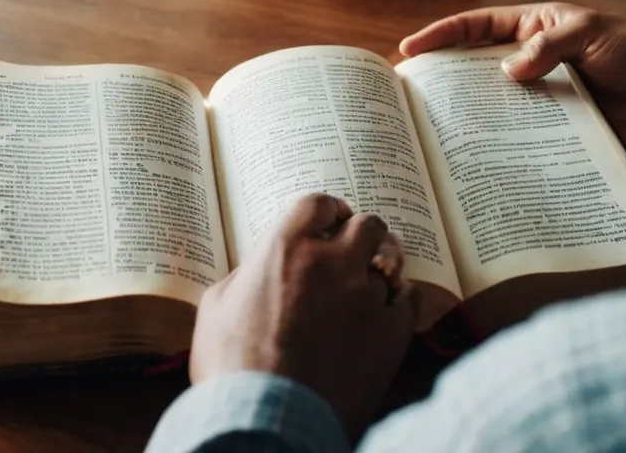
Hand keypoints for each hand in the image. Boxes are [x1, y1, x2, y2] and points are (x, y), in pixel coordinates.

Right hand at [189, 194, 416, 435]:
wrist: (269, 422)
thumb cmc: (232, 369)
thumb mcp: (216, 310)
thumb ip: (244, 276)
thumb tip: (260, 270)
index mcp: (286, 248)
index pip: (318, 203)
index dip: (328, 210)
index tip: (331, 219)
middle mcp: (332, 262)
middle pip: (367, 224)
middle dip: (361, 233)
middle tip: (355, 248)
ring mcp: (366, 295)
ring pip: (390, 260)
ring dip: (380, 267)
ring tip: (373, 278)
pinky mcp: (391, 331)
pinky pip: (409, 298)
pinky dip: (399, 299)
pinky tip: (389, 308)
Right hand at [400, 3, 625, 148]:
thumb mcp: (592, 33)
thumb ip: (550, 47)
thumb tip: (508, 73)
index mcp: (532, 29)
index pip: (476, 27)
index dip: (441, 36)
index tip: (410, 49)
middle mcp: (529, 63)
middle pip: (475, 70)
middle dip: (443, 82)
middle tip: (409, 99)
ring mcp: (540, 98)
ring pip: (494, 108)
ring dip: (470, 120)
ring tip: (435, 136)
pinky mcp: (554, 131)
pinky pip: (521, 139)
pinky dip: (502, 148)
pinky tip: (481, 162)